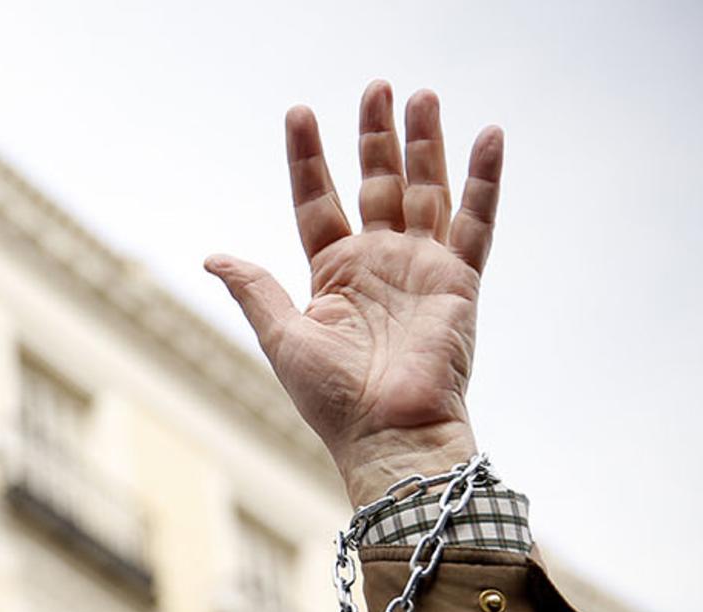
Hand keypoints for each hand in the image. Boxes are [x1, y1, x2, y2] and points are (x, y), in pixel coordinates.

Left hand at [206, 83, 501, 507]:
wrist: (388, 434)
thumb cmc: (333, 400)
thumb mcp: (282, 337)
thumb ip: (254, 289)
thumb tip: (212, 255)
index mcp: (333, 275)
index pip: (317, 200)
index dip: (308, 158)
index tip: (300, 112)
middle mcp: (379, 263)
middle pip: (376, 183)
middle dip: (375, 135)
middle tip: (376, 86)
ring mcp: (421, 268)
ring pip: (424, 189)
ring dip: (424, 142)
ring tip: (420, 95)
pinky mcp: (460, 281)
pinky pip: (476, 221)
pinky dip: (484, 179)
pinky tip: (490, 134)